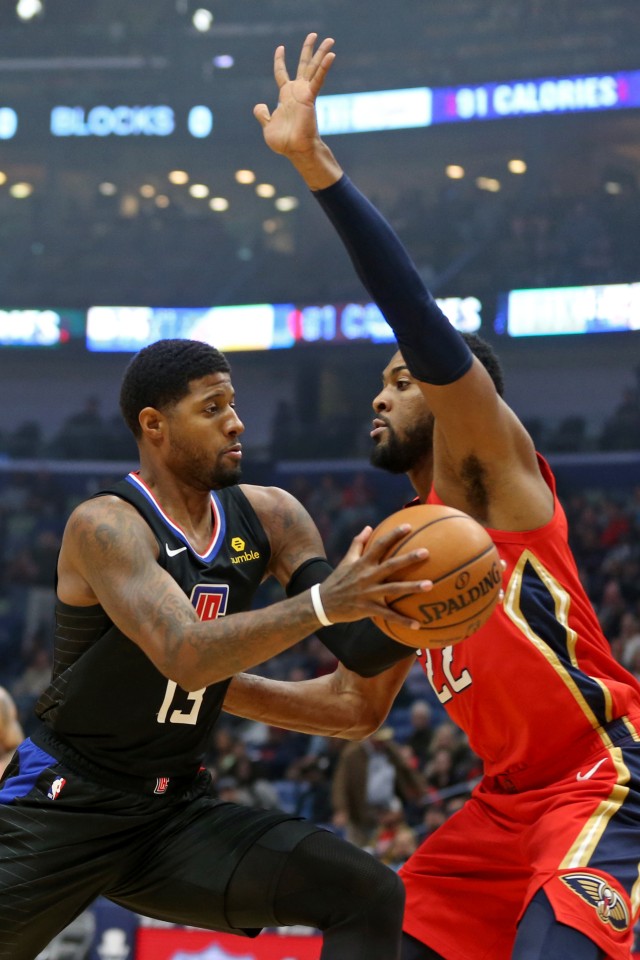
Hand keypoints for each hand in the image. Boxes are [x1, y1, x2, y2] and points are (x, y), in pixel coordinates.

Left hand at [254, 32, 334, 158]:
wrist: (295, 150)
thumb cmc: (284, 142)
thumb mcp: (267, 126)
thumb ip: (262, 114)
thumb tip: (259, 106)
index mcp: (286, 97)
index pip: (281, 73)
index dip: (280, 61)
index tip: (280, 48)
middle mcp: (296, 92)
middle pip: (303, 65)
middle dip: (308, 50)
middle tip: (314, 35)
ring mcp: (304, 93)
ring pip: (313, 68)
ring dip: (321, 53)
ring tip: (329, 39)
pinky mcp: (310, 97)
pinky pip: (318, 79)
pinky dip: (324, 67)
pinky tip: (331, 55)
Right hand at [319, 523, 431, 630]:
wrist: (323, 603)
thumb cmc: (338, 579)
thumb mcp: (346, 560)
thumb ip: (358, 543)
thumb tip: (369, 527)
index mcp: (363, 562)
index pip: (380, 544)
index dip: (394, 534)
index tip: (408, 526)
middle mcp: (367, 576)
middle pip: (391, 565)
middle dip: (408, 558)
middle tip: (426, 552)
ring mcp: (368, 592)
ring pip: (393, 589)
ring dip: (412, 587)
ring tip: (430, 585)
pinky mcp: (367, 609)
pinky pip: (387, 615)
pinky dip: (402, 620)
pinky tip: (418, 624)